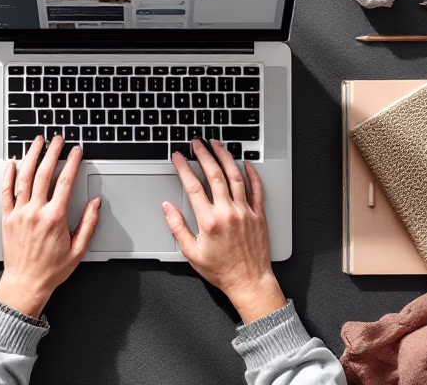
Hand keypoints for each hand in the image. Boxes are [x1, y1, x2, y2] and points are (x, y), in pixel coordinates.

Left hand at [0, 136, 100, 317]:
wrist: (25, 283)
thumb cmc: (51, 269)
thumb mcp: (79, 250)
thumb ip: (89, 224)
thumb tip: (96, 203)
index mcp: (55, 218)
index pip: (65, 182)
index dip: (72, 162)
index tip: (77, 151)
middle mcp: (35, 212)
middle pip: (44, 173)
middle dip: (52, 152)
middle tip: (57, 139)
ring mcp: (19, 213)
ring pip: (25, 178)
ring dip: (32, 156)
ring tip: (37, 142)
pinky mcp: (7, 218)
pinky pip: (6, 192)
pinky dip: (9, 175)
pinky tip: (13, 163)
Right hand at [163, 139, 286, 322]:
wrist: (249, 282)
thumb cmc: (221, 271)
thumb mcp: (191, 253)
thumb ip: (177, 227)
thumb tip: (167, 208)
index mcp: (209, 221)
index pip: (193, 186)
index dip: (183, 167)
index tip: (178, 157)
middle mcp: (228, 212)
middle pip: (215, 174)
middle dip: (204, 154)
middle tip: (197, 143)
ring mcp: (245, 212)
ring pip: (235, 176)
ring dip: (225, 157)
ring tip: (217, 145)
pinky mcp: (258, 215)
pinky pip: (256, 189)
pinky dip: (251, 174)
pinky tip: (245, 163)